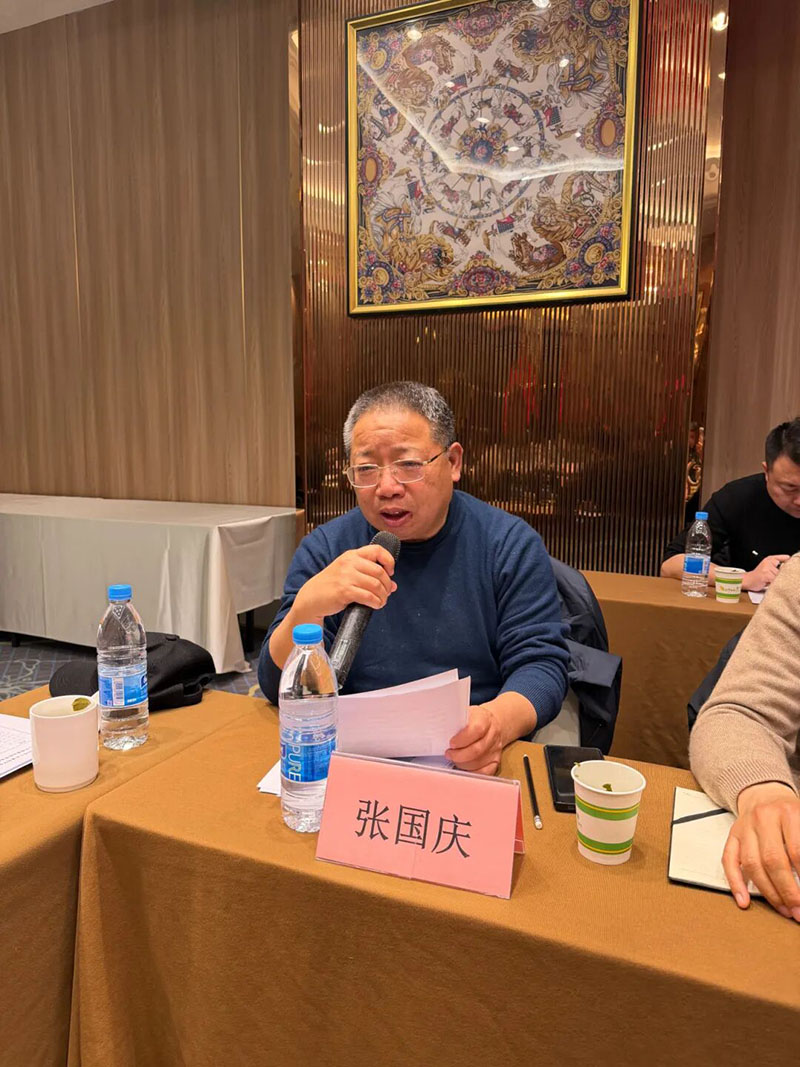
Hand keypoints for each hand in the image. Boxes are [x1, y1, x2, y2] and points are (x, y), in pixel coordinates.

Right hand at [293, 545, 396, 620]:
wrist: (311, 598)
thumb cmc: (331, 586)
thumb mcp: (347, 573)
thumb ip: (369, 575)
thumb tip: (393, 585)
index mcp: (351, 555)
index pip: (377, 550)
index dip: (388, 561)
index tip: (390, 572)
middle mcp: (349, 563)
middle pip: (380, 571)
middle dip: (387, 585)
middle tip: (387, 593)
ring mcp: (346, 577)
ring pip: (376, 585)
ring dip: (383, 596)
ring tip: (382, 601)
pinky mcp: (344, 591)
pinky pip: (368, 596)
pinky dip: (376, 602)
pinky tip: (376, 605)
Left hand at [446, 704, 502, 774]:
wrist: (490, 723)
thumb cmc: (472, 719)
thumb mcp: (464, 713)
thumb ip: (454, 720)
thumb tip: (437, 729)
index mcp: (484, 719)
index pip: (477, 730)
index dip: (462, 739)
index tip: (451, 743)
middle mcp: (493, 734)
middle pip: (477, 750)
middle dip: (458, 755)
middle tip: (448, 754)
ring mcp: (495, 749)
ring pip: (478, 763)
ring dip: (462, 764)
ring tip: (453, 759)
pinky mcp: (495, 761)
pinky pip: (484, 772)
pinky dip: (471, 772)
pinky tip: (463, 767)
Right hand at [722, 782, 799, 918]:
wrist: (765, 794)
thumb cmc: (790, 812)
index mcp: (788, 813)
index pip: (796, 852)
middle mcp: (763, 818)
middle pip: (773, 860)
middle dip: (787, 892)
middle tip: (798, 911)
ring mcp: (745, 827)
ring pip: (752, 865)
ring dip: (768, 893)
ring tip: (783, 909)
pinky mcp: (733, 836)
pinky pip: (729, 861)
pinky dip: (735, 883)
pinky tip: (744, 900)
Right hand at [742, 555, 789, 591]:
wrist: (747, 580)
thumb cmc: (758, 576)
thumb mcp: (767, 567)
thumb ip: (776, 566)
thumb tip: (787, 567)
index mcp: (769, 559)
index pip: (783, 558)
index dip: (786, 562)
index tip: (785, 565)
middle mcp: (768, 562)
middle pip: (782, 570)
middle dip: (778, 575)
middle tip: (771, 576)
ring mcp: (767, 568)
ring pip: (779, 576)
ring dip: (775, 580)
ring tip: (768, 580)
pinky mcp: (766, 575)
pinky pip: (775, 580)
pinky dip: (773, 583)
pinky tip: (767, 582)